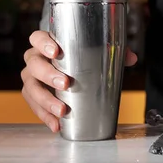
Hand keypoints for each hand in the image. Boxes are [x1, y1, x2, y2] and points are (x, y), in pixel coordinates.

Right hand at [21, 30, 137, 131]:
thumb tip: (132, 58)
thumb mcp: (98, 51)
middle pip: (33, 65)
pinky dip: (45, 116)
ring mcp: (32, 79)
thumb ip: (116, 51)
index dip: (43, 44)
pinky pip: (34, 106)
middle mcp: (35, 60)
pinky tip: (56, 125)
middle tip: (66, 84)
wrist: (71, 70)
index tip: (55, 52)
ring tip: (62, 110)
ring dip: (45, 101)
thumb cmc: (82, 57)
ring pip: (31, 88)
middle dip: (48, 75)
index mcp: (46, 44)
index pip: (37, 38)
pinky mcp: (34, 96)